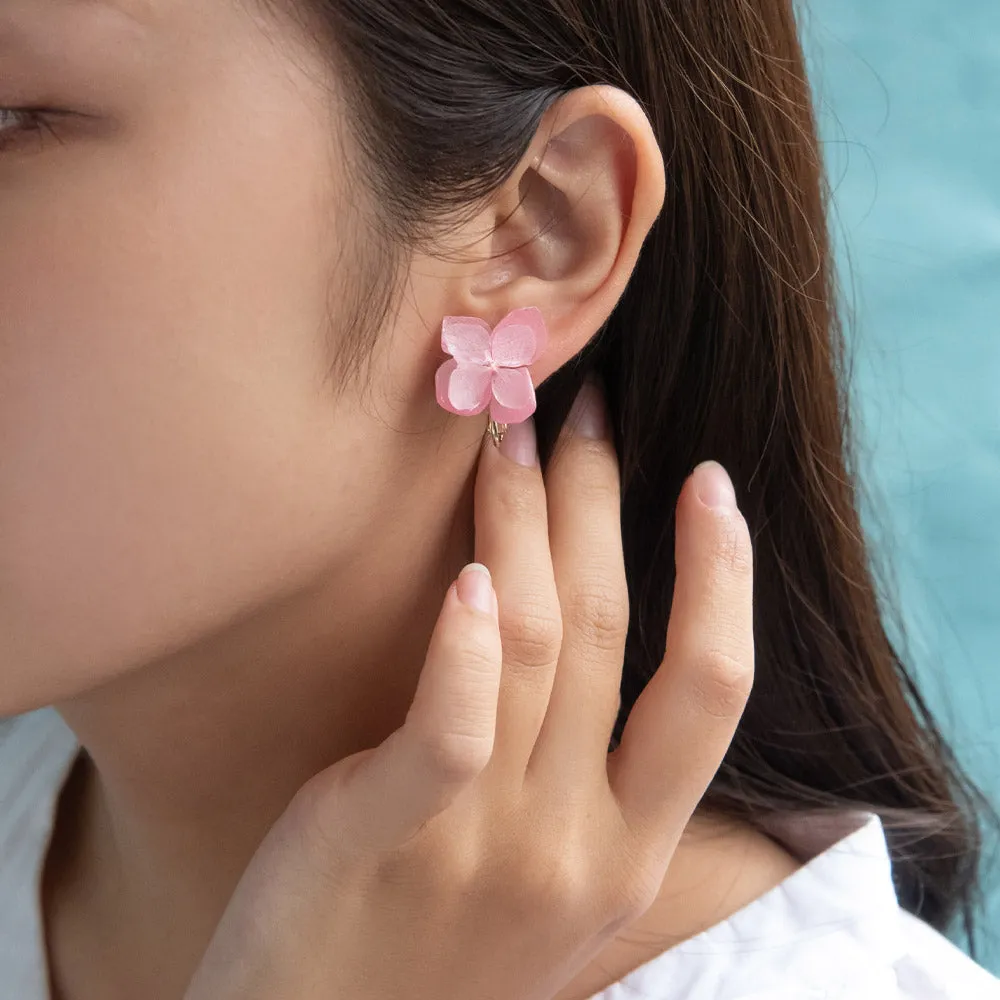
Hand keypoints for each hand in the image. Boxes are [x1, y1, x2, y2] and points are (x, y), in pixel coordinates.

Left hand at [183, 382, 754, 999]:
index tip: (710, 484)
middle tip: (586, 405)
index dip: (723, 575)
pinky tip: (470, 574)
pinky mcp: (386, 837)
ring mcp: (488, 845)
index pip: (714, 692)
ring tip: (509, 435)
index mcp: (632, 854)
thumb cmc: (431, 951)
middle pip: (617, 630)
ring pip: (540, 642)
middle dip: (606, 498)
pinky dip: (469, 648)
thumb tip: (584, 630)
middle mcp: (579, 845)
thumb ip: (579, 778)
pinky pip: (452, 728)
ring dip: (528, 519)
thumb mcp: (547, 881)